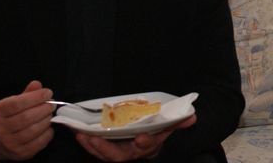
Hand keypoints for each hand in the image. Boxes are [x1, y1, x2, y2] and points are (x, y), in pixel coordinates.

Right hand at [0, 80, 54, 159]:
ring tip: (49, 115)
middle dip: (44, 109)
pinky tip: (48, 128)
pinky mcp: (19, 153)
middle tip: (51, 104)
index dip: (35, 97)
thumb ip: (26, 94)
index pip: (17, 103)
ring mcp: (9, 143)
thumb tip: (37, 85)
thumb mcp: (12, 103)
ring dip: (46, 120)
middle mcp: (0, 128)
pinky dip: (47, 134)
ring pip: (32, 130)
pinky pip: (38, 143)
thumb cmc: (9, 118)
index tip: (48, 93)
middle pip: (26, 117)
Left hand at [75, 114, 195, 160]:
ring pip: (105, 154)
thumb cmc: (156, 132)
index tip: (141, 137)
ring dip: (92, 146)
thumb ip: (177, 121)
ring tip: (82, 135)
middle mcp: (133, 152)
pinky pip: (97, 150)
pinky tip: (80, 134)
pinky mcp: (108, 149)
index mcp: (148, 145)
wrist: (147, 142)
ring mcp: (119, 152)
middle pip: (119, 156)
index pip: (147, 145)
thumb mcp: (168, 126)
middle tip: (95, 138)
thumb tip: (192, 117)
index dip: (145, 142)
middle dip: (106, 149)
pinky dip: (88, 143)